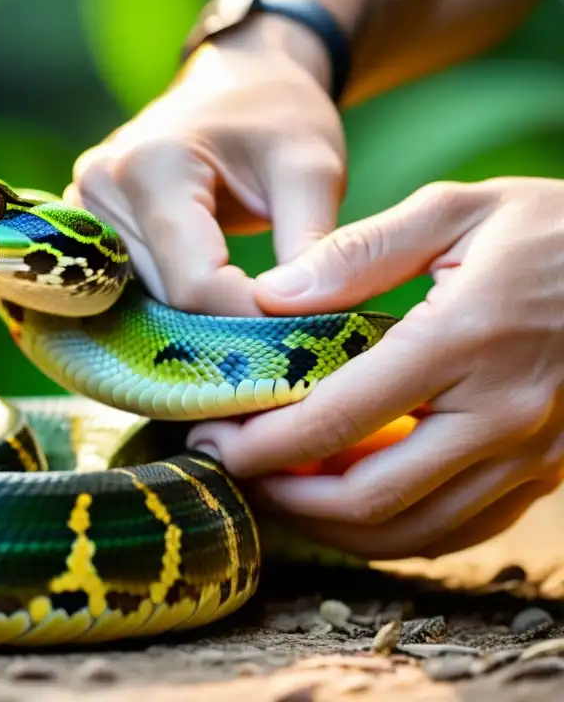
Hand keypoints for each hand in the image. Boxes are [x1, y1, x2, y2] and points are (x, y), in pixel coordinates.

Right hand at [65, 14, 343, 316]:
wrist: (239, 80)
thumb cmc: (278, 114)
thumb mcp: (313, 167)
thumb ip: (312, 244)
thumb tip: (304, 317)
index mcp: (150, 166)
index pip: (195, 283)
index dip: (253, 316)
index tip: (307, 327)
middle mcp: (99, 187)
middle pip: (170, 296)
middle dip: (233, 318)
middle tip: (293, 322)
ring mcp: (84, 209)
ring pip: (151, 302)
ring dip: (208, 316)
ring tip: (262, 303)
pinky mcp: (88, 226)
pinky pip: (135, 289)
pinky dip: (182, 302)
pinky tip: (222, 293)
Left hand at [190, 177, 563, 558]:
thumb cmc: (551, 227)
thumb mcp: (452, 210)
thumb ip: (357, 254)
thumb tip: (267, 298)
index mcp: (464, 341)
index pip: (337, 420)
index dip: (261, 444)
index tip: (212, 441)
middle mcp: (501, 415)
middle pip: (369, 498)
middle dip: (285, 498)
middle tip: (234, 474)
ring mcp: (531, 455)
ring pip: (413, 532)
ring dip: (332, 526)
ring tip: (279, 491)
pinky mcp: (545, 473)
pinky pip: (457, 530)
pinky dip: (392, 528)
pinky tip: (348, 497)